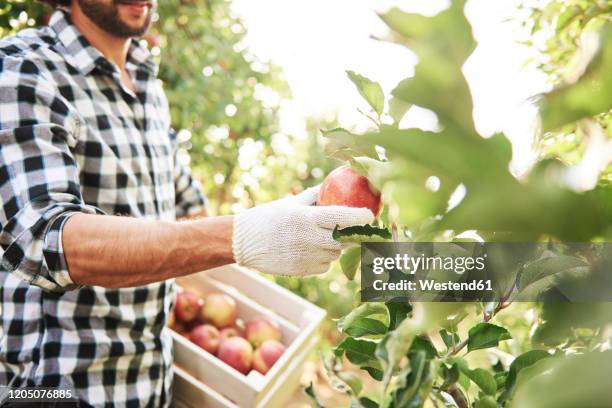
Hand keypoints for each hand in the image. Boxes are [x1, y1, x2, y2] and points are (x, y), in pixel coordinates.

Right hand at [232, 186, 373, 275]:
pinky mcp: (302, 271)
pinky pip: (324, 266)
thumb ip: (314, 196)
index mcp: (306, 218)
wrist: (243, 242)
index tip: (371, 215)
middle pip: (345, 239)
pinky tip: (309, 250)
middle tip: (356, 228)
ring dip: (335, 246)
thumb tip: (334, 185)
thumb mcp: (291, 203)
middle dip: (352, 234)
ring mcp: (306, 257)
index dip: (361, 217)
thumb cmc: (268, 217)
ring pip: (335, 254)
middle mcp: (309, 238)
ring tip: (321, 237)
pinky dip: (323, 259)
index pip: (343, 217)